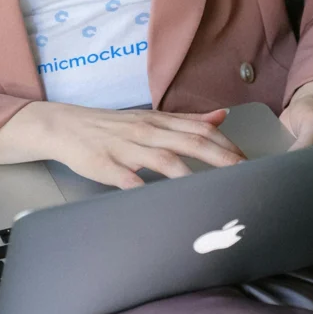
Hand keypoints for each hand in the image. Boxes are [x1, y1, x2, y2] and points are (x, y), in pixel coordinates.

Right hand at [0, 102, 245, 188]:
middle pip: (188, 143)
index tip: (249, 163)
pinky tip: (152, 197)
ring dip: (187, 174)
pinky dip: (139, 185)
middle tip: (242, 177)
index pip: (199, 132)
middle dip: (219, 160)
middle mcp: (145, 131)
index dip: (226, 147)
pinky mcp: (103, 164)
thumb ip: (186, 120)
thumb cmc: (110, 127)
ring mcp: (124, 147)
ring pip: (161, 158)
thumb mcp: (150, 118)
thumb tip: (221, 116)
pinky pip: (124, 176)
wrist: (62, 126)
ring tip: (208, 190)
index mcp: (158, 122)